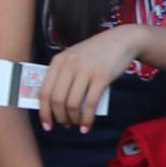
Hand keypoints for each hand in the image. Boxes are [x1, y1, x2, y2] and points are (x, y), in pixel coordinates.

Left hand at [35, 25, 151, 129]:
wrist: (121, 40)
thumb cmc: (96, 53)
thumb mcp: (74, 58)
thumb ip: (63, 75)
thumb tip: (55, 105)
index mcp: (58, 61)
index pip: (44, 91)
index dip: (44, 112)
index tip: (47, 125)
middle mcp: (69, 65)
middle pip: (56, 100)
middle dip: (59, 117)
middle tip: (65, 125)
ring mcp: (85, 70)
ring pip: (72, 104)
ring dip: (73, 120)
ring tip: (77, 125)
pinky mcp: (102, 77)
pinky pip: (90, 104)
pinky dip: (87, 119)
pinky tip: (87, 126)